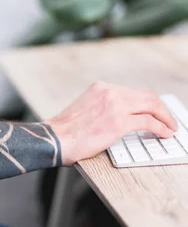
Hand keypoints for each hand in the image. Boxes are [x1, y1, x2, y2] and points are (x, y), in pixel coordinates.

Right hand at [44, 81, 178, 165]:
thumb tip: (123, 117)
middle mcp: (109, 92)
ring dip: (165, 117)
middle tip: (169, 120)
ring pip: (152, 106)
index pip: (134, 91)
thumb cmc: (66, 131)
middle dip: (162, 109)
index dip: (149, 103)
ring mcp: (115, 106)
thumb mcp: (85, 108)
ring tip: (170, 127)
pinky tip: (164, 133)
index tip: (155, 111)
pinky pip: (149, 122)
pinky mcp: (119, 122)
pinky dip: (161, 128)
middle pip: (147, 96)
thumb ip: (103, 107)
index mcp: (101, 88)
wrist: (54, 138)